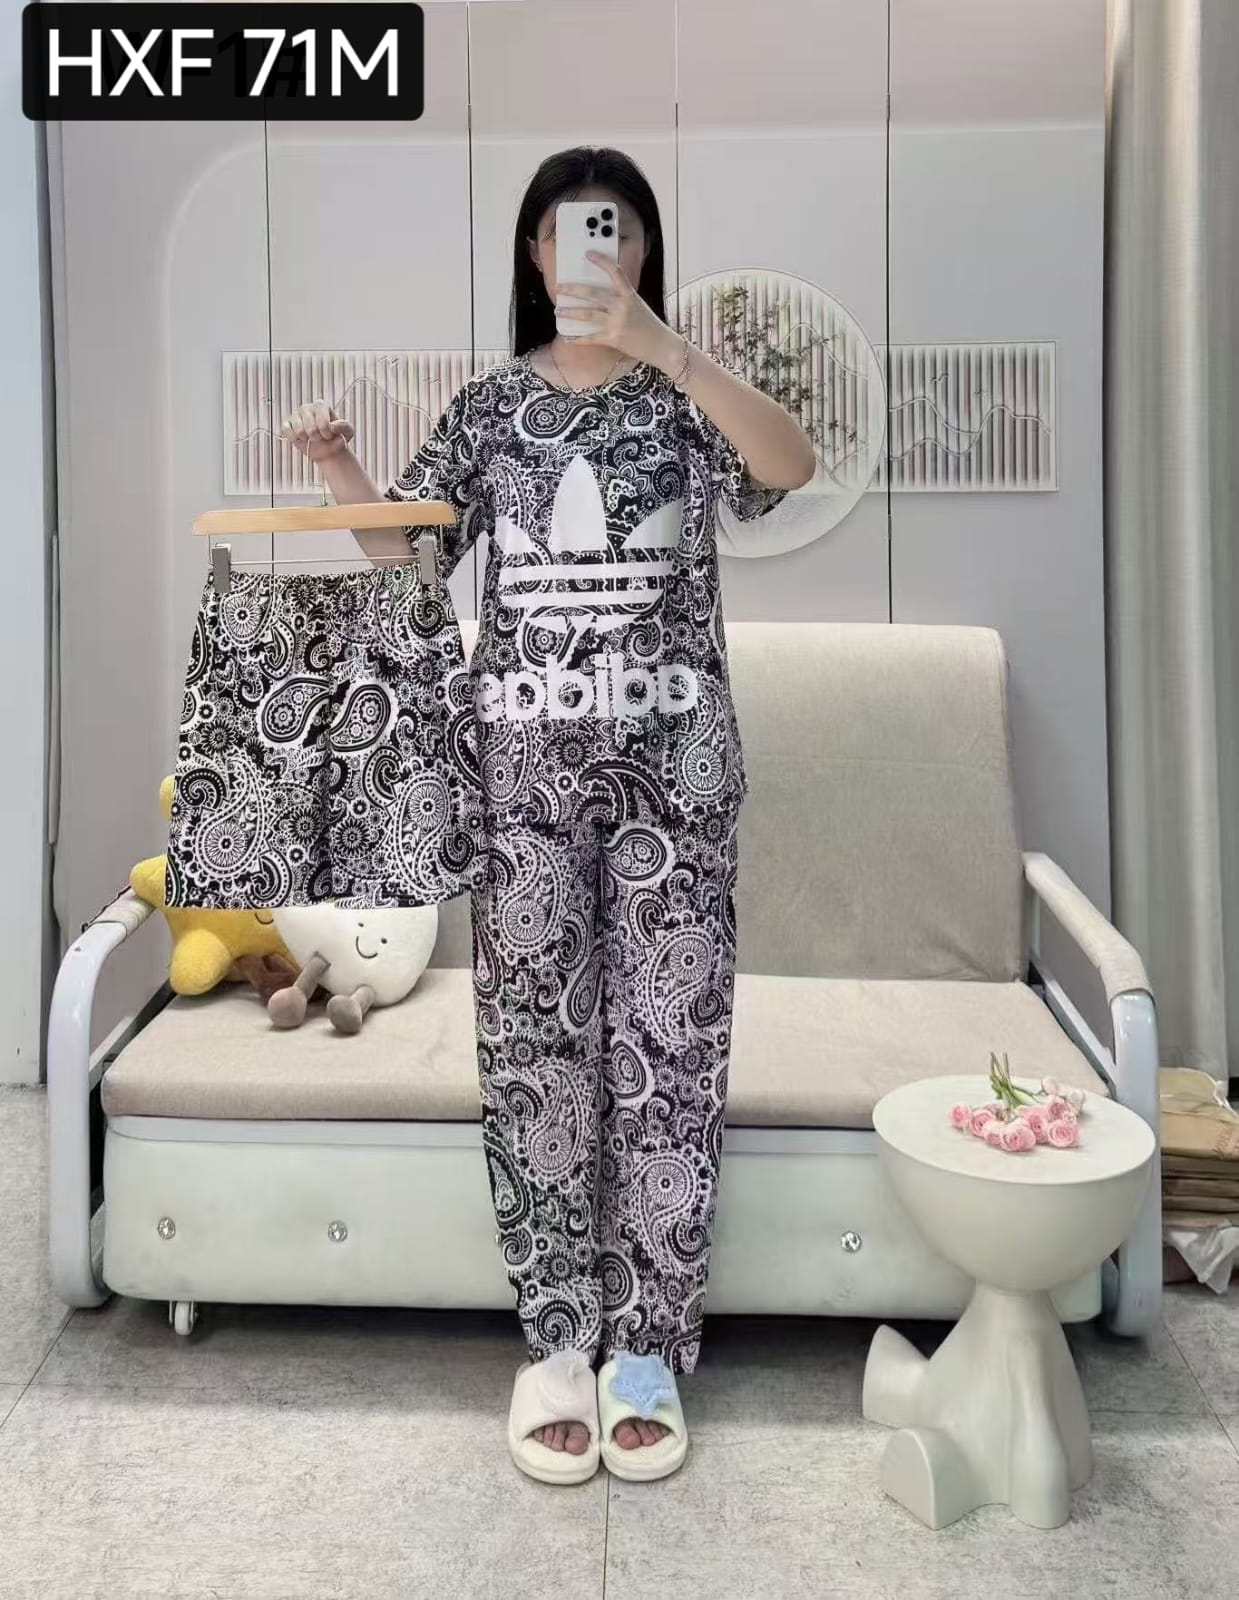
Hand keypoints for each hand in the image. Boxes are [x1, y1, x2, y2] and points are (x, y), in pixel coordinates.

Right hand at [279, 400, 354, 462]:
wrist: (327, 449)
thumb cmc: (337, 438)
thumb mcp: (348, 432)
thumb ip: (344, 426)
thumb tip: (332, 426)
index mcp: (321, 405)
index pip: (323, 423)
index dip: (327, 434)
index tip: (329, 435)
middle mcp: (307, 407)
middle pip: (310, 428)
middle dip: (316, 438)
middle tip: (319, 437)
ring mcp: (295, 415)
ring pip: (298, 431)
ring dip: (306, 439)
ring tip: (310, 438)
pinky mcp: (286, 424)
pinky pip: (286, 431)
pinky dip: (294, 439)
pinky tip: (301, 438)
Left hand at [555, 252, 678, 367]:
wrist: (660, 345)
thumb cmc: (648, 324)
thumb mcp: (637, 305)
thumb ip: (621, 298)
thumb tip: (598, 295)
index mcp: (629, 294)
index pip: (615, 272)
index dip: (601, 262)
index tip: (589, 254)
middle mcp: (621, 306)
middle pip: (592, 294)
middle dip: (572, 290)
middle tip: (558, 287)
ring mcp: (616, 323)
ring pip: (587, 315)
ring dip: (570, 313)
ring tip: (558, 311)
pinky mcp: (613, 339)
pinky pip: (590, 338)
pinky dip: (577, 339)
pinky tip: (567, 337)